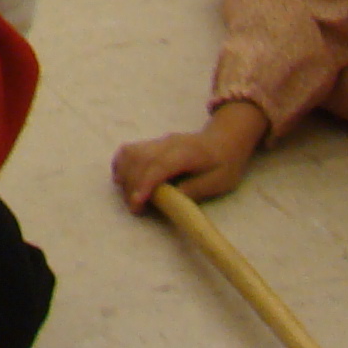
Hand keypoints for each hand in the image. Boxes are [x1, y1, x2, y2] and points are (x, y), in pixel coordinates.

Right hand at [112, 102, 263, 210]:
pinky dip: (121, 164)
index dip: (145, 185)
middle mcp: (168, 143)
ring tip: (129, 196)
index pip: (159, 166)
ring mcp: (159, 141)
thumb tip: (169, 199)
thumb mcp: (219, 182)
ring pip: (131, 152)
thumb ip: (194, 190)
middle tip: (134, 208)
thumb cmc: (225, 163)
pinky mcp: (154, 143)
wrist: (225, 138)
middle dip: (131, 185)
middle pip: (140, 160)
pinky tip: (123, 179)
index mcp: (187, 153)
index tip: (136, 204)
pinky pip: (130, 150)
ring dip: (124, 175)